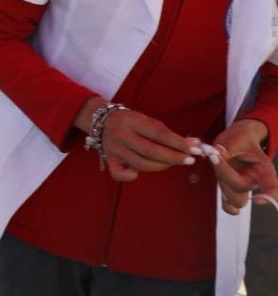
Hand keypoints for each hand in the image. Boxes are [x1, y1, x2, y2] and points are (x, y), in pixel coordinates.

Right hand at [77, 98, 195, 181]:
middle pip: (151, 151)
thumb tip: (191, 144)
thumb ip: (164, 132)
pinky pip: (120, 174)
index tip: (195, 149)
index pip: (159, 134)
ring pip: (140, 164)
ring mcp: (114, 150)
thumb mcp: (145, 120)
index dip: (179, 143)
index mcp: (132, 121)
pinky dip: (132, 176)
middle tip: (189, 160)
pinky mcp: (108, 160)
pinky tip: (140, 171)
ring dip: (161, 166)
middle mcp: (122, 135)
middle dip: (174, 157)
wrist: (100, 120)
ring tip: (172, 163)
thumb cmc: (129, 120)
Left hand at [209, 119, 277, 214]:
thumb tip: (216, 157)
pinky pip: (228, 205)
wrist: (240, 140)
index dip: (269, 195)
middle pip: (241, 190)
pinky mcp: (230, 189)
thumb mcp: (237, 139)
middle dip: (225, 174)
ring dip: (220, 179)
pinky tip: (218, 181)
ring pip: (232, 198)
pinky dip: (223, 201)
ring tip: (215, 157)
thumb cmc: (241, 140)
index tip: (257, 200)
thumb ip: (226, 151)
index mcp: (264, 169)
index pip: (271, 186)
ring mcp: (242, 187)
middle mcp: (255, 181)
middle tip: (217, 154)